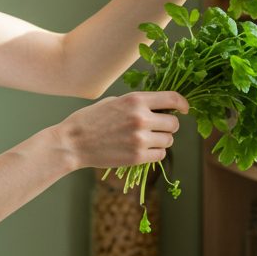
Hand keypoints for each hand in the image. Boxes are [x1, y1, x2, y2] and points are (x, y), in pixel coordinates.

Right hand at [47, 91, 186, 170]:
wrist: (72, 143)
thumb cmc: (90, 120)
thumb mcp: (114, 102)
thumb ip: (137, 104)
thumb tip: (160, 108)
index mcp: (135, 100)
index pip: (172, 98)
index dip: (183, 104)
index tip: (184, 109)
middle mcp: (141, 118)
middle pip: (174, 124)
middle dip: (168, 126)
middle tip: (157, 128)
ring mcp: (140, 139)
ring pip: (169, 141)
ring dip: (161, 140)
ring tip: (145, 140)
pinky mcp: (137, 157)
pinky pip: (160, 155)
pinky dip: (155, 153)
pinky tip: (142, 150)